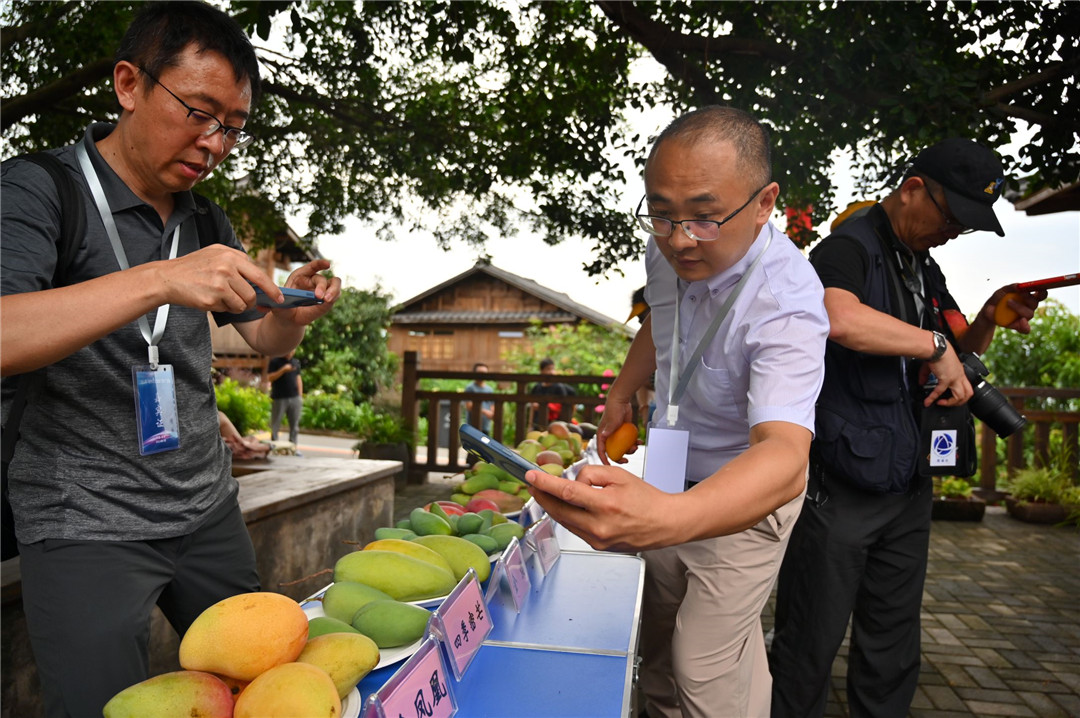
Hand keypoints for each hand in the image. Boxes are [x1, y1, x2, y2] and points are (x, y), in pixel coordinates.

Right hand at [157, 244, 276, 312]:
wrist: (167, 278)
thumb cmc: (194, 267)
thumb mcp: (216, 253)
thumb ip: (237, 260)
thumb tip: (259, 276)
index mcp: (231, 256)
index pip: (260, 276)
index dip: (273, 289)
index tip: (280, 298)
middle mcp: (227, 268)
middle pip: (253, 293)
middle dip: (251, 302)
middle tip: (242, 301)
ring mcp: (220, 283)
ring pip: (243, 304)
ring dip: (236, 306)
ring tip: (223, 298)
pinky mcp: (212, 298)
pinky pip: (228, 309)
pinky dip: (224, 308)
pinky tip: (212, 300)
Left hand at [271, 260, 341, 325]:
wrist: (289, 317)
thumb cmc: (282, 307)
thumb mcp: (277, 302)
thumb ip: (278, 300)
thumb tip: (281, 300)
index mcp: (300, 276)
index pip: (312, 266)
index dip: (320, 264)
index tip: (327, 264)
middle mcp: (312, 280)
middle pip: (321, 279)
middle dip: (321, 287)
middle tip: (318, 296)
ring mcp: (322, 289)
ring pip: (334, 284)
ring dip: (333, 290)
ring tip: (327, 300)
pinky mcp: (328, 299)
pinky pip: (336, 294)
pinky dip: (334, 296)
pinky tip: (328, 302)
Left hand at [525, 465, 678, 551]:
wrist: (665, 523)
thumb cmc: (646, 498)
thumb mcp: (619, 475)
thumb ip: (592, 474)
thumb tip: (572, 481)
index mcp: (607, 505)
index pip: (568, 492)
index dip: (545, 484)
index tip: (530, 477)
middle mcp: (600, 526)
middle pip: (560, 510)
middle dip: (542, 496)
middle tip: (532, 484)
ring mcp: (598, 540)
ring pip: (565, 521)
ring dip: (553, 506)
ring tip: (547, 493)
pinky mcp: (598, 546)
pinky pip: (576, 528)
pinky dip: (569, 516)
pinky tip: (568, 506)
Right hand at [594, 400, 635, 464]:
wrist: (621, 401)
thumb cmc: (613, 409)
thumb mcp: (610, 421)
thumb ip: (607, 430)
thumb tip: (603, 437)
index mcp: (602, 436)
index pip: (601, 450)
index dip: (604, 459)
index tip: (609, 465)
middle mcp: (609, 437)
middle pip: (613, 451)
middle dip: (620, 457)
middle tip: (626, 460)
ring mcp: (617, 435)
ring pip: (622, 447)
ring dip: (629, 450)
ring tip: (635, 447)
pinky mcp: (624, 432)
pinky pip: (629, 440)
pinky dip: (634, 442)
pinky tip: (639, 442)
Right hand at [924, 343, 971, 407]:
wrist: (936, 347)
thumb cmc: (937, 351)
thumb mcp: (933, 365)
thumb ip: (926, 375)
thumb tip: (921, 382)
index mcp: (959, 371)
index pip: (965, 385)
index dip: (959, 393)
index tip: (949, 395)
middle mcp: (959, 376)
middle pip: (968, 393)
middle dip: (960, 402)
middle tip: (950, 403)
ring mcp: (954, 378)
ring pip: (961, 396)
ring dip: (951, 403)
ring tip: (941, 403)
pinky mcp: (946, 379)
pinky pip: (940, 392)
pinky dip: (933, 398)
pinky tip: (928, 401)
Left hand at [980, 285, 1045, 332]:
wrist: (988, 311)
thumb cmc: (997, 299)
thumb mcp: (1001, 291)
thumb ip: (1010, 287)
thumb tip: (1018, 286)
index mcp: (1028, 297)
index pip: (1041, 295)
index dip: (1043, 292)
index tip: (1039, 288)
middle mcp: (1029, 307)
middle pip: (1035, 304)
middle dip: (1029, 298)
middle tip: (1022, 293)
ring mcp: (1025, 317)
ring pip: (1029, 314)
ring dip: (1020, 307)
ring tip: (1008, 302)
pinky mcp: (1018, 326)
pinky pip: (1026, 329)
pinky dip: (1025, 326)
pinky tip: (1021, 321)